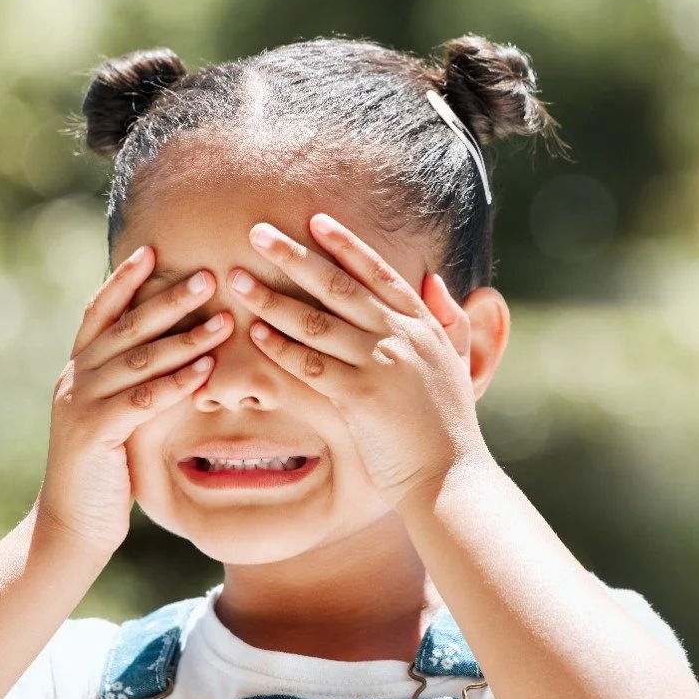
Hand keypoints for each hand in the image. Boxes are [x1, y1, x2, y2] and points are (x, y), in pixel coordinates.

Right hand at [35, 245, 231, 554]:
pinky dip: (177, 382)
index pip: (99, 312)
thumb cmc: (103, 472)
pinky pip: (143, 399)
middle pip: (126, 327)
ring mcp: (81, 404)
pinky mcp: (94, 432)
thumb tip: (170, 353)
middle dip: (168, 298)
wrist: (71, 524)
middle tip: (208, 275)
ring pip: (138, 359)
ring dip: (185, 337)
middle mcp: (75, 378)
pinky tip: (207, 370)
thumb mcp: (113, 417)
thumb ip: (130, 384)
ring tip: (223, 319)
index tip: (153, 250)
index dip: (124, 280)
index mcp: (78, 369)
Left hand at [230, 213, 491, 510]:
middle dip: (294, 255)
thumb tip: (436, 282)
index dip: (344, 244)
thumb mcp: (461, 366)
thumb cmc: (450, 428)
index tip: (314, 221)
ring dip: (272, 298)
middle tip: (257, 232)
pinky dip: (281, 347)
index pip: (378, 272)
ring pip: (315, 321)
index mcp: (424, 326)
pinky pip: (310, 365)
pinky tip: (254, 332)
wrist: (451, 478)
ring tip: (237, 278)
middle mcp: (402, 337)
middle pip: (338, 286)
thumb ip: (452, 322)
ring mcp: (380, 365)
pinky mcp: (359, 397)